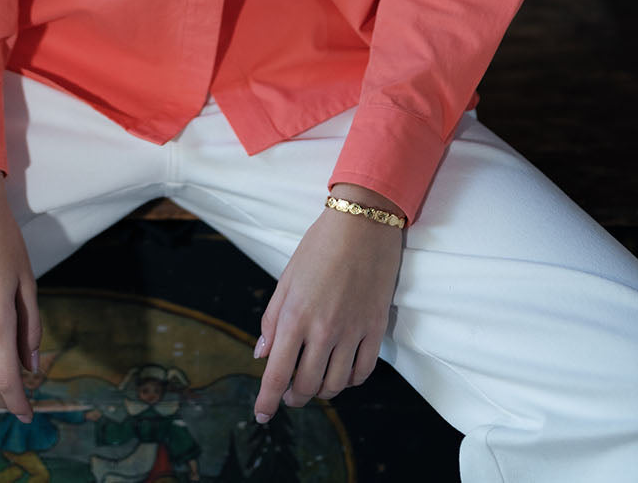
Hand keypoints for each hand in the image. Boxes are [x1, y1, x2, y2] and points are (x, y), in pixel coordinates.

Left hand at [253, 183, 404, 421]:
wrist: (363, 223)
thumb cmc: (320, 245)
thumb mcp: (287, 278)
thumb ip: (272, 319)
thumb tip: (262, 355)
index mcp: (295, 316)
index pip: (277, 373)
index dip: (266, 400)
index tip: (261, 415)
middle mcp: (323, 330)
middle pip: (306, 386)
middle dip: (293, 397)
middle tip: (289, 393)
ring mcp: (352, 332)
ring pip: (335, 385)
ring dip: (320, 391)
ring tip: (314, 382)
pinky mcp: (376, 329)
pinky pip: (362, 372)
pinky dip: (349, 381)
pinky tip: (341, 373)